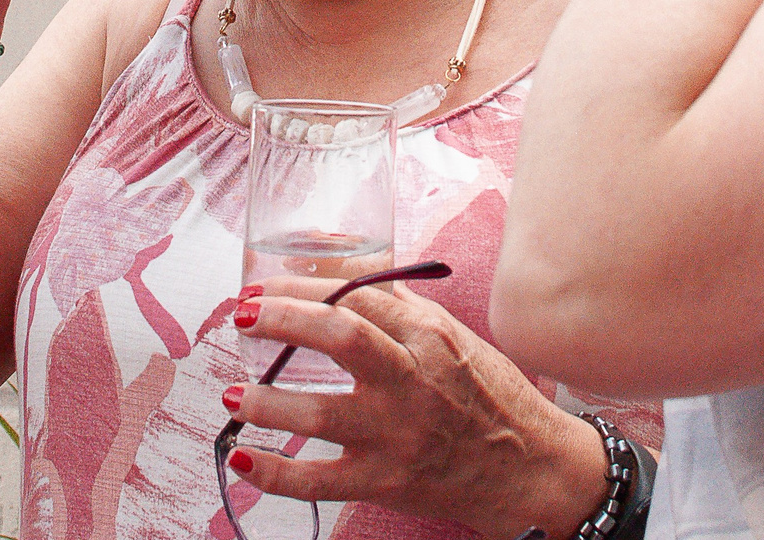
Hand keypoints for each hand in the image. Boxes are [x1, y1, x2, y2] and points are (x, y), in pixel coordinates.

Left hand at [226, 280, 609, 539]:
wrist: (530, 468)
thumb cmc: (491, 397)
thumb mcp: (453, 338)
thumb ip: (401, 311)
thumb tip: (344, 281)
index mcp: (427, 335)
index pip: (356, 295)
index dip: (300, 286)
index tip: (261, 286)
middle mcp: (411, 380)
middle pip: (339, 335)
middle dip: (281, 319)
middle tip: (241, 315)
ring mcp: (397, 434)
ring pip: (319, 414)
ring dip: (265, 403)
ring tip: (233, 395)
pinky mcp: (387, 480)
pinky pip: (320, 481)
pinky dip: (276, 474)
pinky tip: (243, 460)